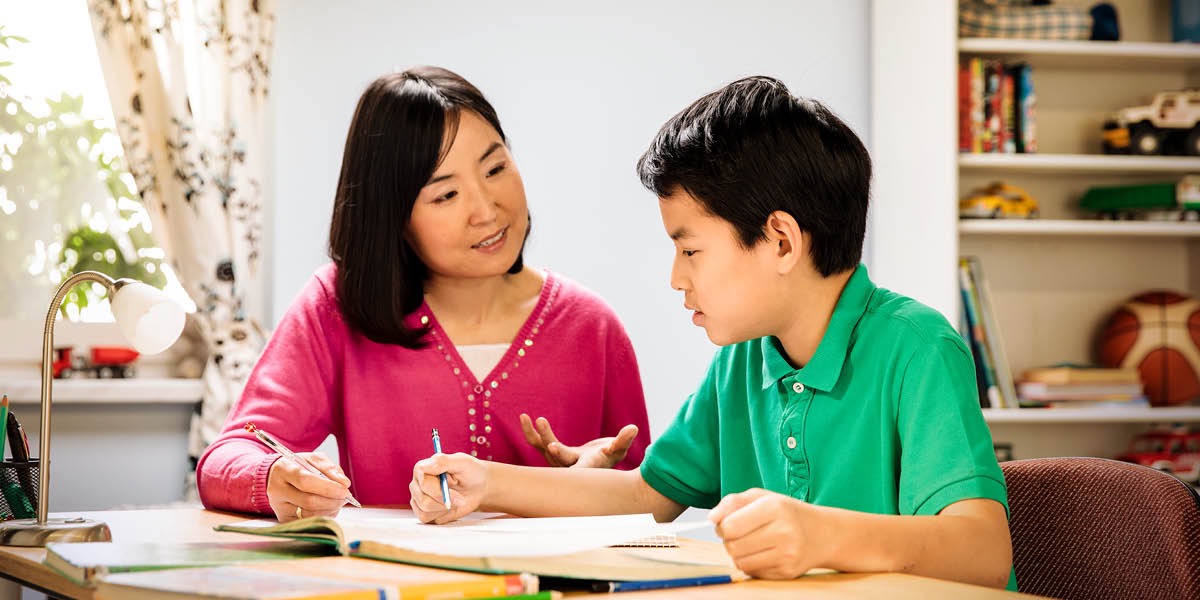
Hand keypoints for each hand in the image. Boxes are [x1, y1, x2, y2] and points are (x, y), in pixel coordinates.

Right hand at [266, 452, 352, 521]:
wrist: (277, 476)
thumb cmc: (299, 466)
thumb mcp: (314, 459)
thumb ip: (330, 468)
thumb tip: (344, 483)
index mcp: (284, 469)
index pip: (305, 481)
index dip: (328, 487)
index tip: (345, 489)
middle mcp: (278, 489)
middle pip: (309, 501)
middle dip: (333, 501)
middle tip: (345, 496)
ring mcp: (278, 506)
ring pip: (310, 514)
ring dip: (330, 509)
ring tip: (336, 500)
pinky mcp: (283, 518)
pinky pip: (308, 522)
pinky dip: (323, 516)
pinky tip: (326, 508)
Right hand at [410, 452, 487, 523]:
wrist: (478, 488)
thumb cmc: (471, 472)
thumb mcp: (462, 462)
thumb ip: (442, 461)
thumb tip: (424, 467)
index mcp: (422, 468)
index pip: (422, 481)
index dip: (437, 488)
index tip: (454, 485)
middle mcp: (417, 483)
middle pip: (423, 499)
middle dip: (445, 500)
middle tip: (460, 497)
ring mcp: (419, 498)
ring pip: (425, 510)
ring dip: (444, 508)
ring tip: (455, 500)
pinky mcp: (423, 511)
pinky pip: (426, 518)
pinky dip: (441, 515)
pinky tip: (449, 507)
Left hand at [519, 414, 637, 468]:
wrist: (599, 463)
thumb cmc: (612, 456)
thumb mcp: (619, 449)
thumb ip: (624, 440)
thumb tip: (633, 428)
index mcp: (587, 466)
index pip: (573, 465)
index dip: (562, 457)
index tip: (553, 447)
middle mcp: (569, 466)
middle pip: (556, 455)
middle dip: (548, 438)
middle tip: (542, 422)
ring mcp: (558, 461)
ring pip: (543, 449)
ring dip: (534, 433)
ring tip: (526, 417)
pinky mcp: (552, 453)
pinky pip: (538, 443)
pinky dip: (531, 432)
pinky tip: (524, 418)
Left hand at [709, 488, 829, 579]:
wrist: (823, 534)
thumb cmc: (787, 513)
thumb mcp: (762, 497)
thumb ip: (733, 502)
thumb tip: (711, 518)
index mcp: (775, 507)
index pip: (730, 526)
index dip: (722, 526)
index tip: (727, 524)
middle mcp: (783, 532)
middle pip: (733, 546)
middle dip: (729, 541)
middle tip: (739, 534)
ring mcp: (787, 554)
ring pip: (740, 562)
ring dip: (738, 554)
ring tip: (750, 544)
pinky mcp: (788, 572)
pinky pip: (753, 572)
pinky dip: (751, 564)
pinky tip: (763, 553)